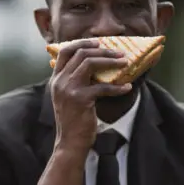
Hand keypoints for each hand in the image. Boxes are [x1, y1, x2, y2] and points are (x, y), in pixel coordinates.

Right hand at [49, 39, 130, 153]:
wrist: (70, 142)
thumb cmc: (73, 120)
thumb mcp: (68, 97)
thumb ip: (75, 81)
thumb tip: (96, 67)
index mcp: (56, 79)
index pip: (65, 51)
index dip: (82, 43)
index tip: (98, 42)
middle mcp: (60, 81)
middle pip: (81, 54)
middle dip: (103, 50)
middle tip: (119, 53)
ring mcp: (69, 89)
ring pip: (90, 63)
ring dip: (110, 61)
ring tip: (125, 63)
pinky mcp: (81, 99)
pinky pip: (103, 87)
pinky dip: (117, 87)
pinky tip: (127, 88)